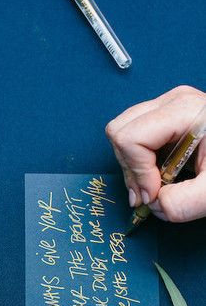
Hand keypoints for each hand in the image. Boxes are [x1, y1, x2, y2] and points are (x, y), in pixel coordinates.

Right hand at [106, 85, 205, 222]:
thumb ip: (182, 204)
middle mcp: (172, 101)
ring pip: (122, 132)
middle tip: (152, 193)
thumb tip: (152, 205)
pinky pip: (134, 134)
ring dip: (133, 165)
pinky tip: (162, 171)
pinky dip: (140, 159)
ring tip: (158, 182)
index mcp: (186, 110)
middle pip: (119, 131)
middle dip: (130, 169)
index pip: (131, 138)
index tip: (153, 195)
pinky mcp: (166, 114)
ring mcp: (167, 104)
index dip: (136, 172)